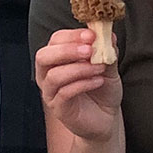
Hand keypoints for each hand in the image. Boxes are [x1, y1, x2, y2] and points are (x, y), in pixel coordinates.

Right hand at [35, 27, 122, 142]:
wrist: (106, 118)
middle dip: (66, 50)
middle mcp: (48, 74)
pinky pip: (64, 94)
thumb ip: (106, 51)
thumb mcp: (108, 67)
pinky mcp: (59, 109)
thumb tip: (109, 34)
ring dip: (78, 69)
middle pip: (43, 56)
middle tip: (89, 50)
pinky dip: (82, 84)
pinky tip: (98, 81)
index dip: (72, 35)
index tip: (92, 35)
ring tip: (99, 68)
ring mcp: (51, 93)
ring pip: (53, 76)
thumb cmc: (102, 90)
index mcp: (58, 59)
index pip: (56, 40)